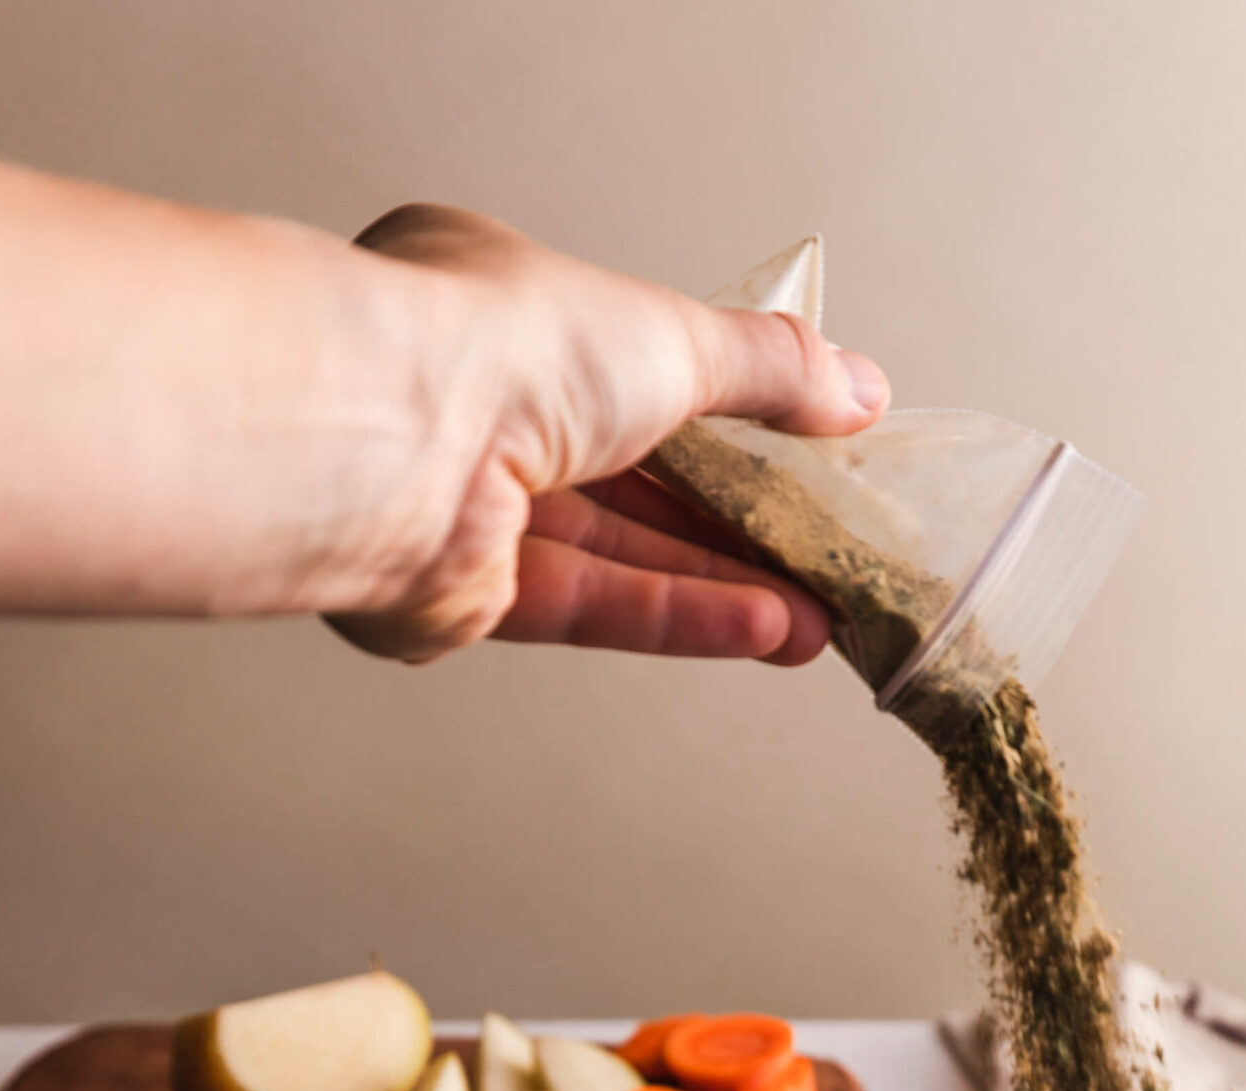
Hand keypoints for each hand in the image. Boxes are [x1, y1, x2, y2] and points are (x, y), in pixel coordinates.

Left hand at [327, 207, 888, 667]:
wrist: (386, 443)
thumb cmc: (496, 346)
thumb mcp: (672, 336)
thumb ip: (767, 371)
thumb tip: (858, 389)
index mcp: (497, 306)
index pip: (624, 362)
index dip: (716, 407)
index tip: (795, 446)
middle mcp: (472, 403)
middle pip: (628, 474)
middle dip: (734, 522)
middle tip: (822, 555)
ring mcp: (462, 503)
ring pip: (614, 550)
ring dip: (720, 583)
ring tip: (814, 618)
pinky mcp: (461, 594)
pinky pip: (588, 603)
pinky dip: (674, 615)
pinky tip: (760, 629)